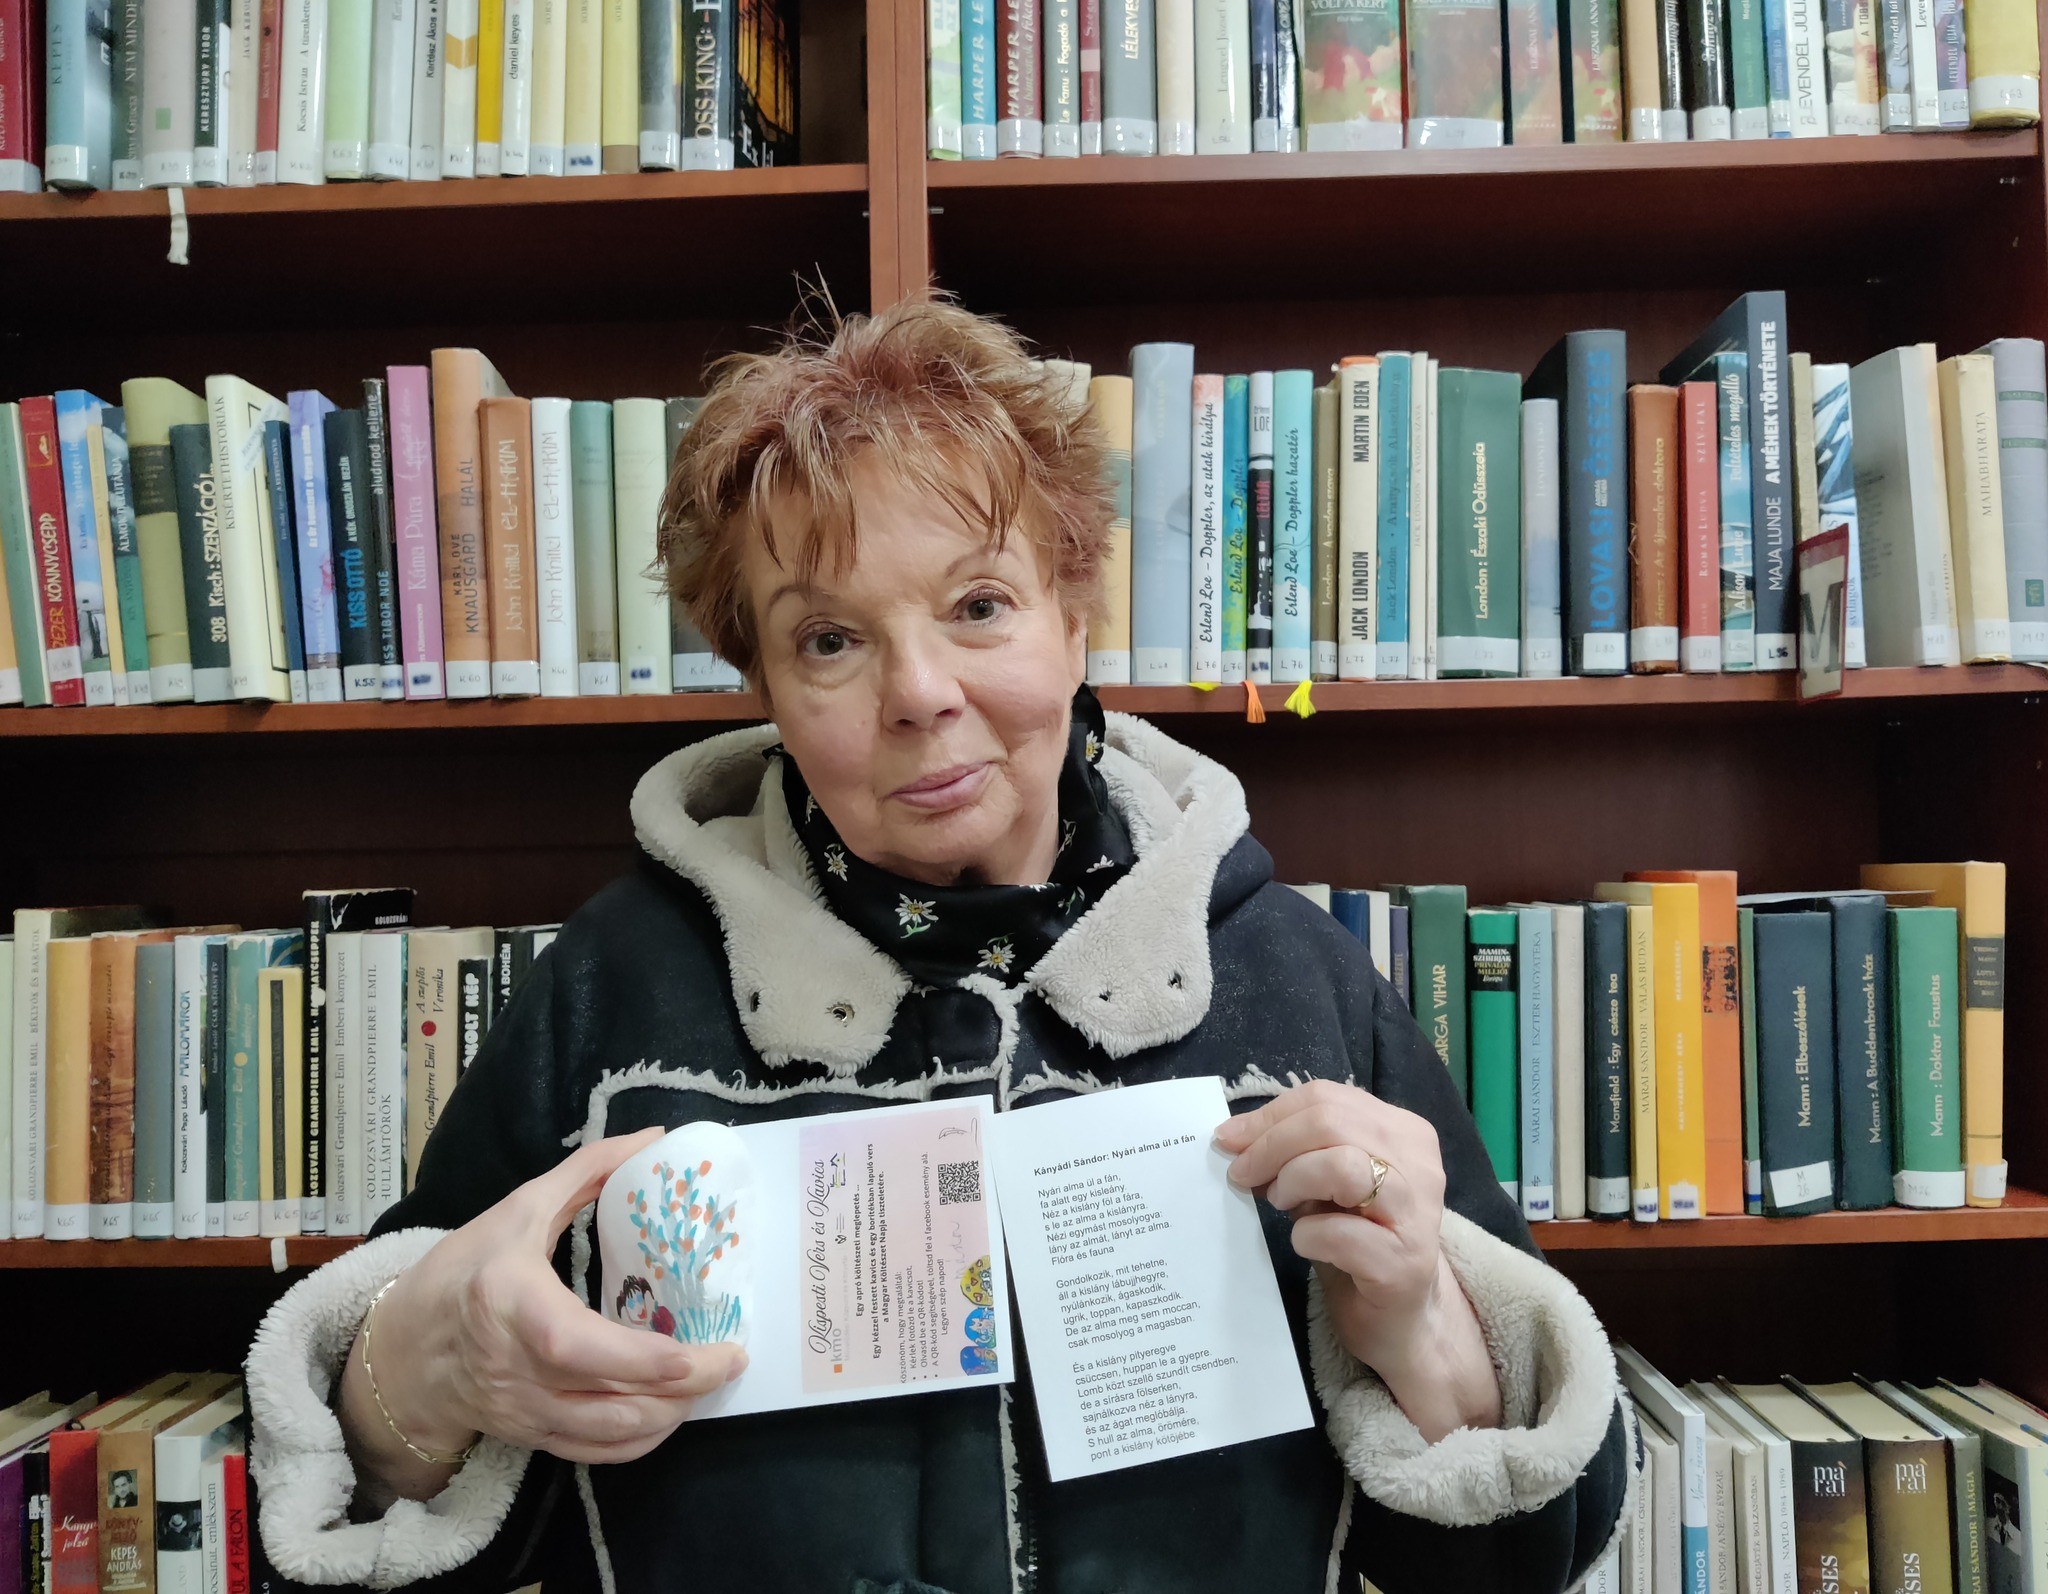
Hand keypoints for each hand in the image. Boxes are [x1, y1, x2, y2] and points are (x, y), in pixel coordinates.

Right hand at [342, 1127, 746, 1498]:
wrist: (400, 1350)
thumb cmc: (462, 1270)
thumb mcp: (517, 1210)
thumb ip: (587, 1172)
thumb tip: (652, 1140)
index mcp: (510, 1303)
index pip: (578, 1346)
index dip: (641, 1359)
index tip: (695, 1351)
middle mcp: (517, 1368)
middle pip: (611, 1401)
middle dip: (682, 1389)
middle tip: (729, 1359)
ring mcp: (524, 1410)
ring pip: (610, 1435)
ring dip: (669, 1416)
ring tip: (708, 1382)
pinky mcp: (530, 1436)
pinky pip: (595, 1454)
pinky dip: (640, 1440)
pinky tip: (669, 1413)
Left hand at [1214, 1080, 1500, 1441]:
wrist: (1401, 1321)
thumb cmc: (1359, 1246)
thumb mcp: (1325, 1186)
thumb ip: (1295, 1153)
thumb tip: (1235, 1135)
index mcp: (1403, 1132)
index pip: (1327, 1097)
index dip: (1270, 1115)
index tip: (1230, 1139)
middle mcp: (1420, 1164)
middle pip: (1330, 1122)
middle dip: (1271, 1146)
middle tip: (1243, 1175)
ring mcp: (1417, 1213)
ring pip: (1341, 1165)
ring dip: (1293, 1181)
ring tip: (1281, 1203)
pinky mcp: (1404, 1262)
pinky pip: (1339, 1232)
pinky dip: (1307, 1235)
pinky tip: (1307, 1245)